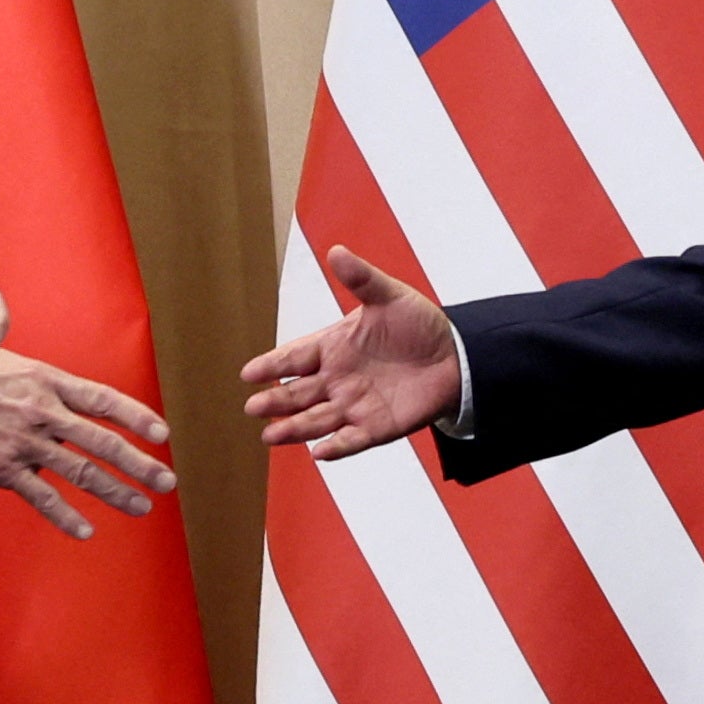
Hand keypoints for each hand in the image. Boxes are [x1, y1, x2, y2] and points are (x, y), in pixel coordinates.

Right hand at [0, 288, 176, 540]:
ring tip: (142, 508)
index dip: (136, 416)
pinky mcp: (3, 470)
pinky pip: (41, 498)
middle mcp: (43, 413)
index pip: (102, 399)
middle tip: (167, 480)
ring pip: (81, 474)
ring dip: (115, 492)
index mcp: (43, 380)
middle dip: (139, 463)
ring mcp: (25, 444)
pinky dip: (64, 517)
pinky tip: (86, 533)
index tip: (162, 433)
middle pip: (102, 442)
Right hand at [240, 246, 460, 460]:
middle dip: (276, 401)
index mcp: (333, 347)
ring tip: (270, 436)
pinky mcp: (376, 427)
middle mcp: (337, 379)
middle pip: (298, 393)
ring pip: (317, 420)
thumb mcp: (389, 296)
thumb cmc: (417, 324)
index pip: (295, 357)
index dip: (272, 365)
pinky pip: (353, 440)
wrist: (455, 355)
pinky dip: (337, 447)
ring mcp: (354, 405)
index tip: (248, 373)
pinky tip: (320, 453)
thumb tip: (336, 251)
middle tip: (252, 408)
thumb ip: (361, 279)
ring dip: (294, 429)